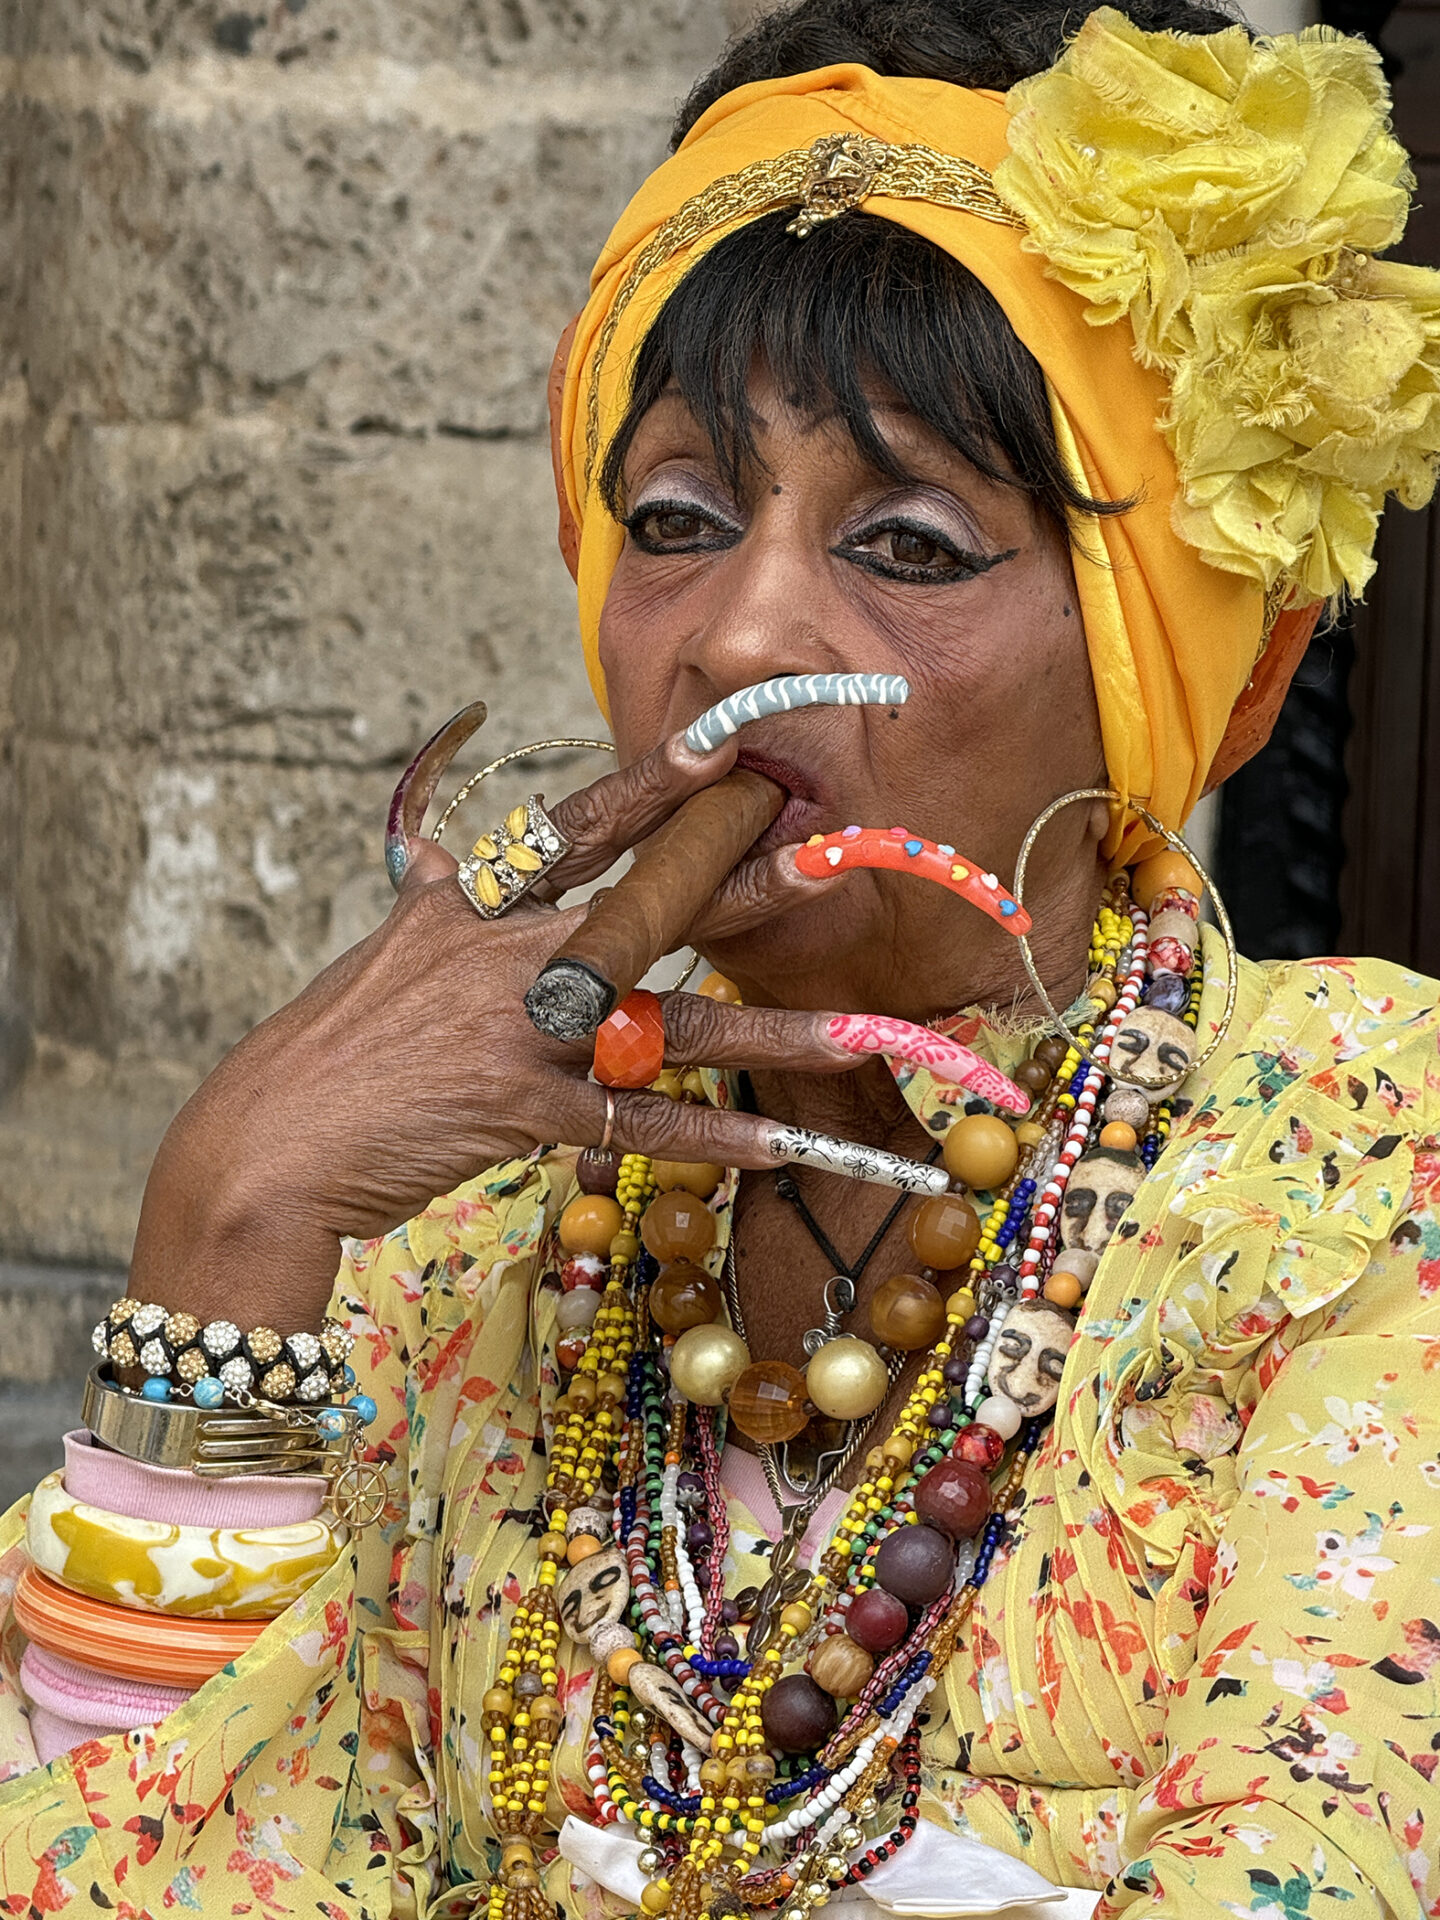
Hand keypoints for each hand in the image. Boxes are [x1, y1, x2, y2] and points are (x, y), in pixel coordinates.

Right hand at [130, 725, 984, 1332]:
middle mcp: (509, 956)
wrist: (267, 1148)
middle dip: (748, 875)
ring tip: (862, 1028)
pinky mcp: (523, 1114)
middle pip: (653, 904)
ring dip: (774, 1027)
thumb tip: (451, 855)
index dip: (661, 783)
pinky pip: (641, 1124)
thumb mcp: (386, 950)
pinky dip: (713, 1137)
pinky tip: (784, 1142)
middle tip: (836, 848)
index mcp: (478, 904)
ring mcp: (520, 1034)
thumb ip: (439, 898)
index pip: (584, 826)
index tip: (733, 744)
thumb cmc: (329, 1051)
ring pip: (673, 1025)